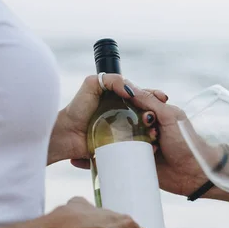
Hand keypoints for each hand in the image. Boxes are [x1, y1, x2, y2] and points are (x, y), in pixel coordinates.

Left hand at [47, 74, 166, 166]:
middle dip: (157, 114)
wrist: (66, 134)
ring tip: (154, 132)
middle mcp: (126, 115)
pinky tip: (152, 146)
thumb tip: (131, 90)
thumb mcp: (92, 84)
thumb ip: (111, 79)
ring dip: (155, 131)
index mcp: (122, 100)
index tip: (162, 97)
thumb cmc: (78, 108)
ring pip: (148, 131)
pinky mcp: (123, 148)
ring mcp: (126, 133)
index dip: (154, 96)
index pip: (143, 96)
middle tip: (155, 116)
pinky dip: (149, 147)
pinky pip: (140, 147)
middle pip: (149, 113)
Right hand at [104, 80, 208, 196]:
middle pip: (128, 115)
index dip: (133, 100)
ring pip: (125, 132)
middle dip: (134, 119)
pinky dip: (129, 149)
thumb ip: (149, 101)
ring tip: (152, 141)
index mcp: (158, 112)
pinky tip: (140, 151)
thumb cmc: (185, 142)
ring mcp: (142, 141)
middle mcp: (148, 125)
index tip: (134, 103)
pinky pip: (125, 150)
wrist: (191, 173)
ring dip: (134, 136)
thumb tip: (129, 86)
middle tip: (150, 126)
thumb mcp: (169, 116)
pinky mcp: (138, 156)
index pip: (137, 99)